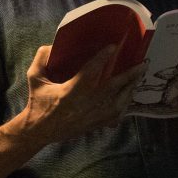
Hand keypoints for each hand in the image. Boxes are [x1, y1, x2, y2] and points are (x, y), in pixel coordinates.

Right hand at [21, 44, 145, 144]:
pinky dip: (125, 104)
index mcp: (71, 91)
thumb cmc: (38, 103)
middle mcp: (86, 103)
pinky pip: (118, 114)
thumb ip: (40, 60)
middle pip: (114, 86)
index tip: (114, 46)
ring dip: (131, 88)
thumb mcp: (34, 79)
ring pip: (120, 101)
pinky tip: (128, 96)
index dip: (103, 56)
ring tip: (138, 77)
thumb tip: (51, 46)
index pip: (91, 70)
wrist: (40, 131)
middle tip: (143, 64)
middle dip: (130, 74)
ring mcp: (94, 116)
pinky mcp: (97, 124)